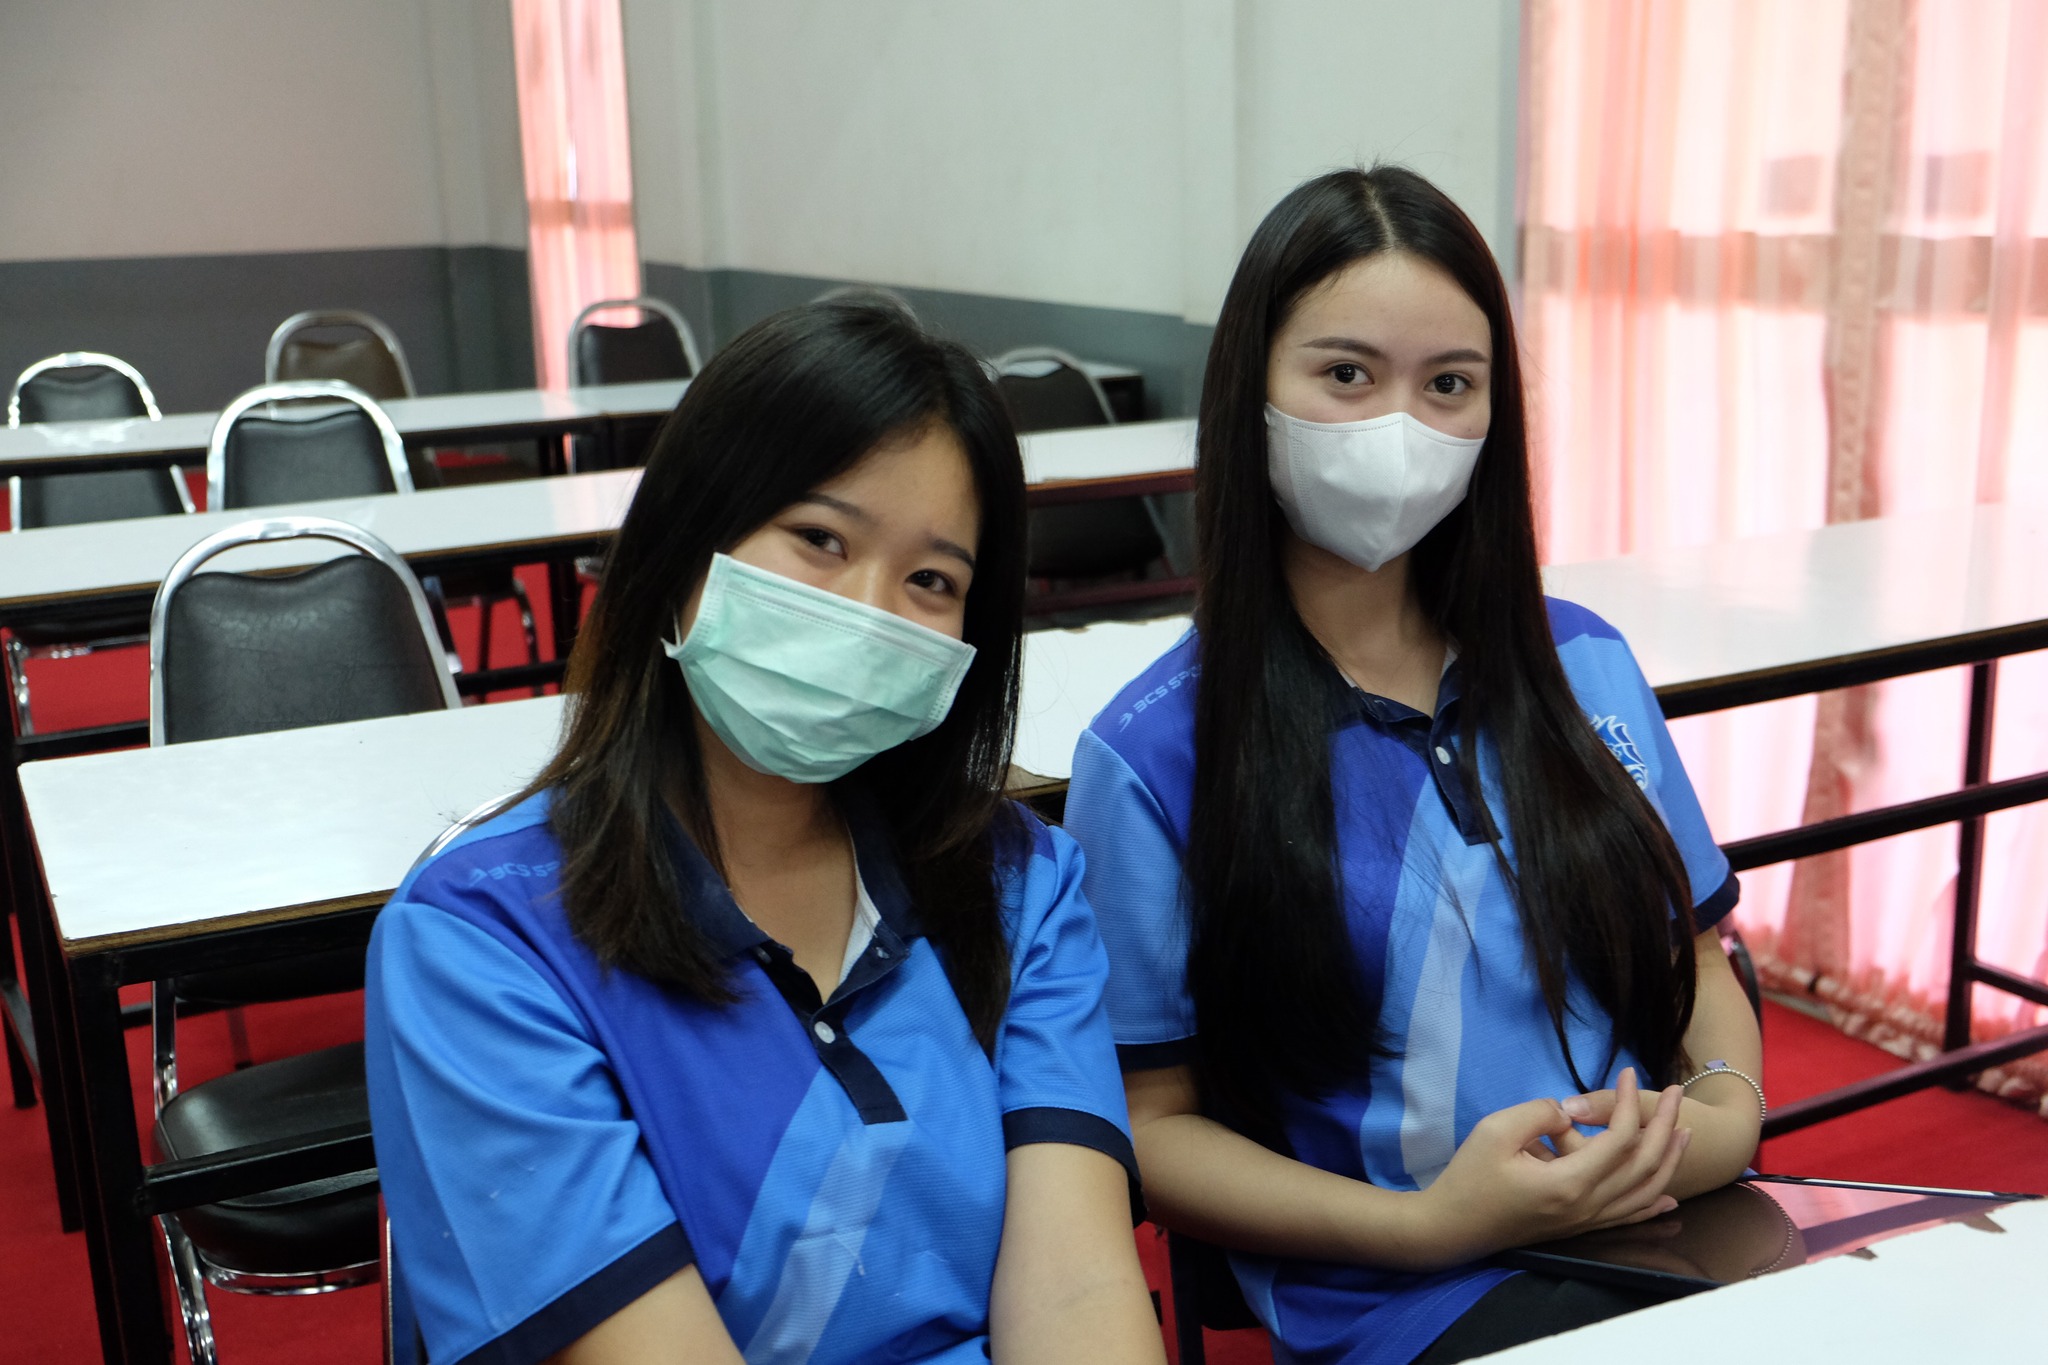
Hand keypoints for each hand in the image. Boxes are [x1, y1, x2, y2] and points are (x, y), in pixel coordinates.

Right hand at [1415, 1068, 1690, 1267]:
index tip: (1627, 1072)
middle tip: (1675, 1093)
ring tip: (1684, 1133)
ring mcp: (1586, 1221)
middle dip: (1665, 1125)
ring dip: (1669, 1161)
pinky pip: (1628, 1218)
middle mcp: (1588, 1206)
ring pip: (1645, 1193)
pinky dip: (1653, 1204)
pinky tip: (1668, 1197)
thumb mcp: (1495, 1130)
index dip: (1629, 1102)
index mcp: (1570, 1182)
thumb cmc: (1469, 1178)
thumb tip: (1568, 1114)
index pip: (1619, 1138)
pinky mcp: (1579, 1227)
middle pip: (1644, 1165)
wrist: (1452, 1228)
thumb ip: (1538, 1113)